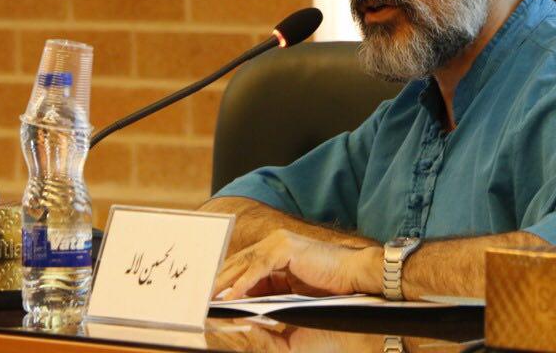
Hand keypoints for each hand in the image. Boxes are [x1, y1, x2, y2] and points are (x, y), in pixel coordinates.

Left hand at [212, 229, 381, 300]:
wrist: (358, 286)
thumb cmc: (330, 301)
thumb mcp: (288, 305)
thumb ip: (263, 304)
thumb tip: (236, 310)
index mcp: (274, 262)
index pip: (239, 271)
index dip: (221, 287)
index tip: (203, 304)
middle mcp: (273, 248)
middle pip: (236, 266)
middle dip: (216, 286)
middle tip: (197, 303)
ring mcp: (279, 244)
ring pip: (243, 265)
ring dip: (223, 285)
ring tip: (207, 302)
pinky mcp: (285, 247)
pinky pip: (258, 267)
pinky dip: (243, 283)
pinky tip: (231, 297)